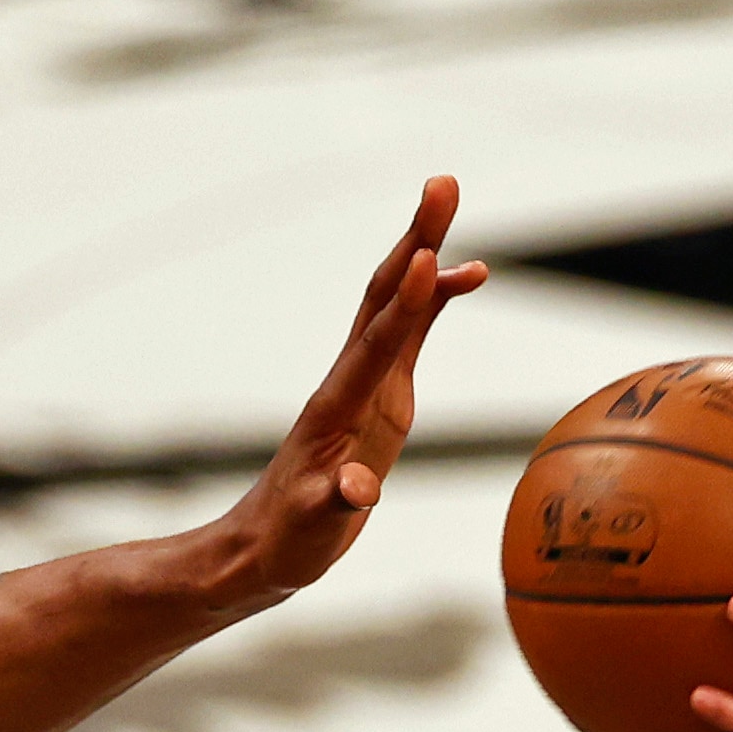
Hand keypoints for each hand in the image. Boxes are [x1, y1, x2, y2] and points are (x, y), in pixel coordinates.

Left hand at [220, 177, 488, 599]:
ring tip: (447, 197)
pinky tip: (466, 274)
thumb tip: (358, 490)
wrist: (265, 547)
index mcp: (338, 409)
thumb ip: (335, 504)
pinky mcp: (379, 396)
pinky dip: (436, 299)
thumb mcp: (312, 530)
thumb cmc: (288, 541)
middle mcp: (350, 382)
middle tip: (442, 184)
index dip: (405, 304)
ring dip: (423, 250)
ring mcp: (365, 385)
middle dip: (415, 240)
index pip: (376, 346)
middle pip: (385, 297)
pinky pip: (410, 332)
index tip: (428, 257)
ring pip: (395, 302)